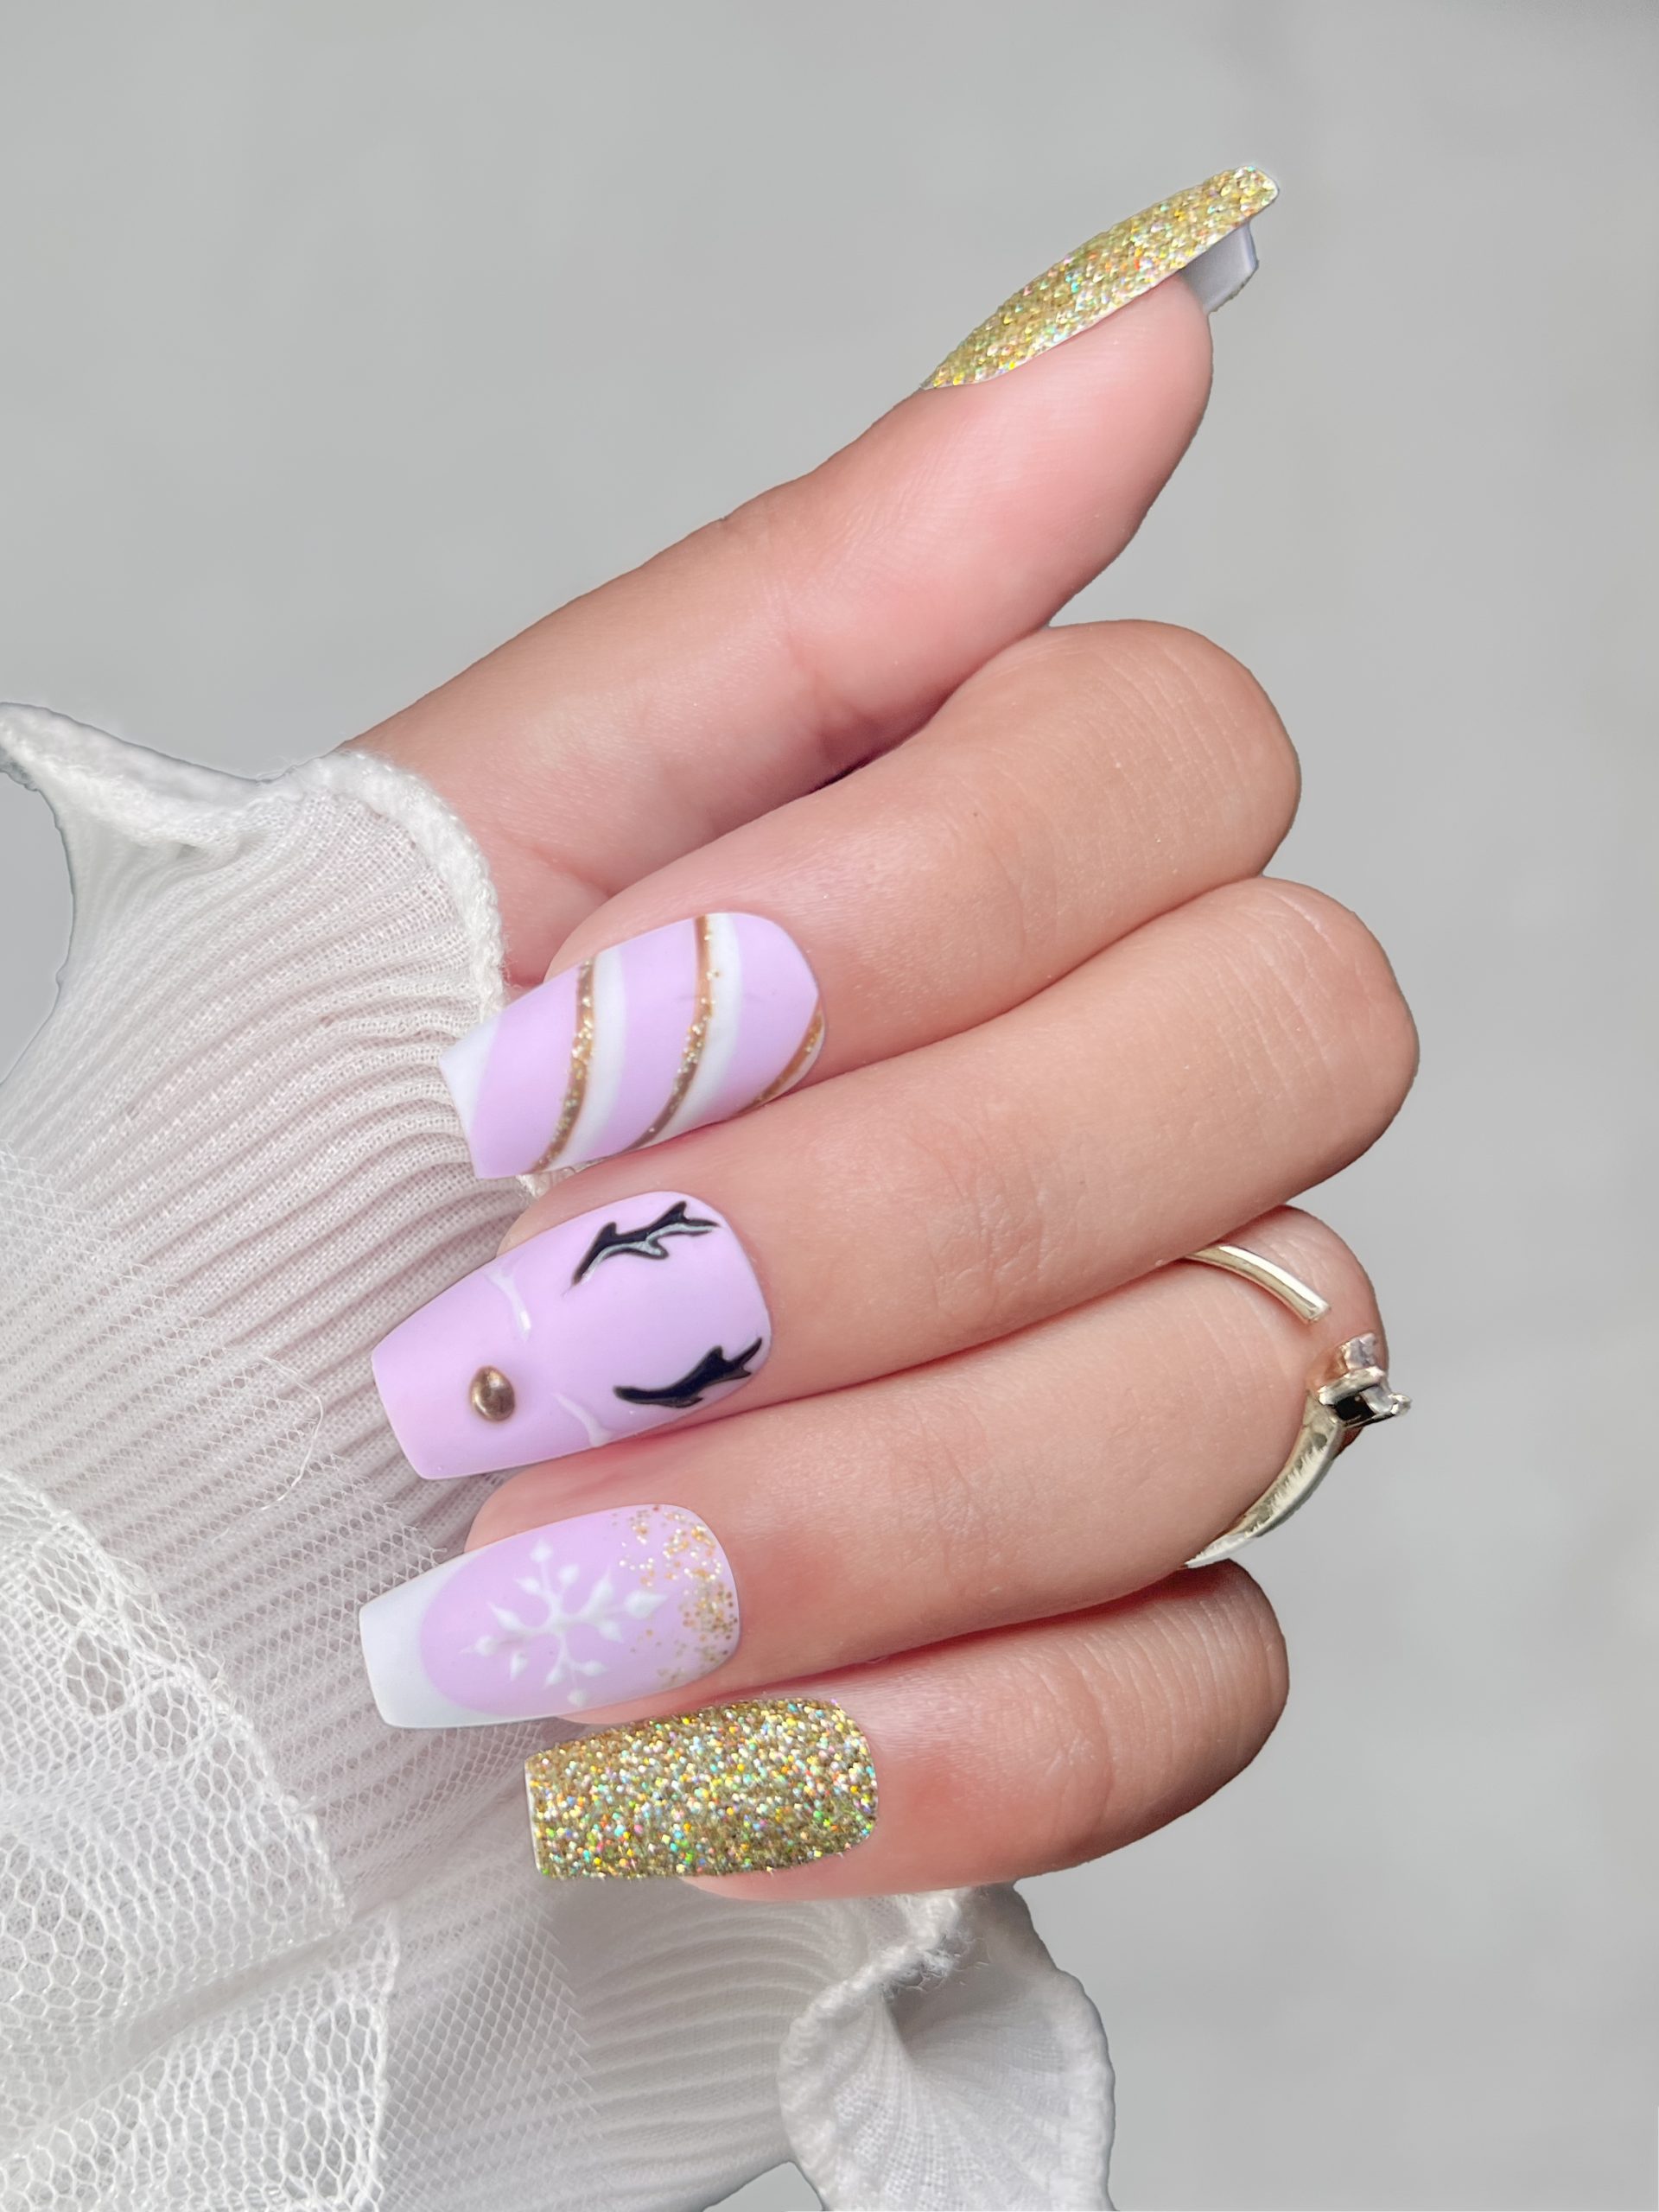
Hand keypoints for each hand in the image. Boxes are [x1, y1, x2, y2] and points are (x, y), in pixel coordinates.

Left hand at [354, 185, 1415, 1896]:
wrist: (165, 1580)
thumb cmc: (269, 1198)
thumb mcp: (462, 850)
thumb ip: (810, 606)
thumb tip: (1140, 340)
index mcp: (965, 869)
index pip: (1184, 759)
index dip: (933, 890)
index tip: (606, 1020)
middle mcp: (1112, 1103)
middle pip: (1285, 1043)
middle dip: (896, 1205)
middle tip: (550, 1308)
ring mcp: (1147, 1374)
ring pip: (1232, 1386)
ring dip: (855, 1497)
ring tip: (530, 1569)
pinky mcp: (1125, 1648)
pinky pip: (1204, 1684)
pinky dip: (933, 1741)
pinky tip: (668, 1747)